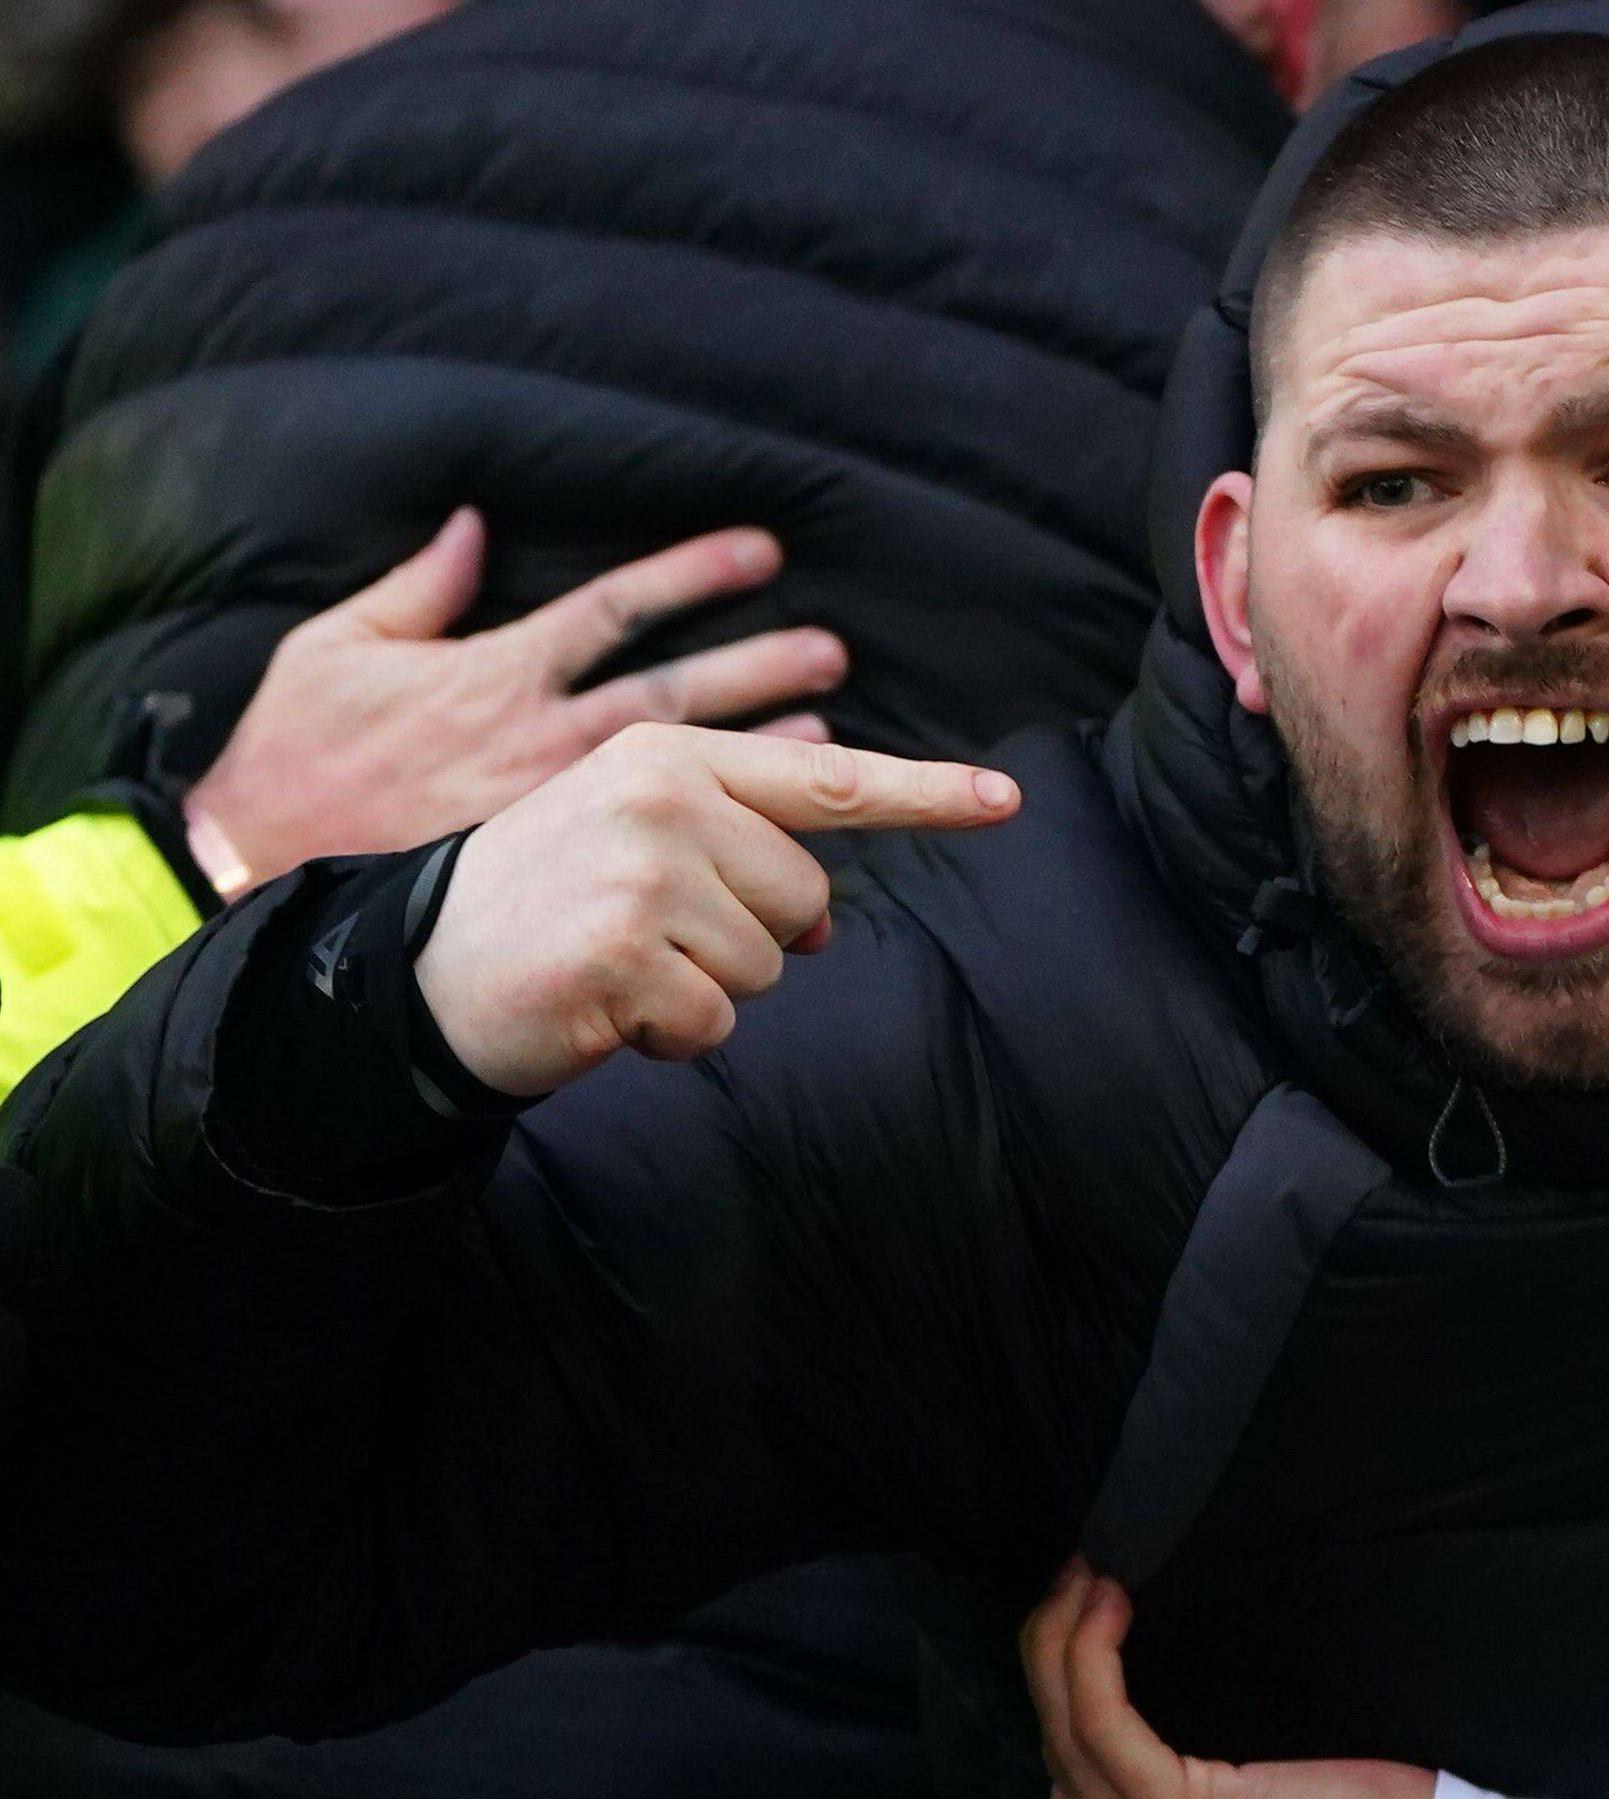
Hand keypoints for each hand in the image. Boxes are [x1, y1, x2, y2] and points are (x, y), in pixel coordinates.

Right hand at [182, 510, 849, 894]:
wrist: (240, 881)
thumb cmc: (288, 768)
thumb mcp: (335, 653)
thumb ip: (417, 590)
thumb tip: (466, 528)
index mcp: (496, 676)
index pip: (615, 608)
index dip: (693, 573)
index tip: (765, 552)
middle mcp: (541, 739)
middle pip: (682, 696)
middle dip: (764, 670)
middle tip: (831, 653)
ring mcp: (558, 824)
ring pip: (681, 802)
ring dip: (760, 813)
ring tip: (816, 792)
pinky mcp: (567, 916)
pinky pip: (674, 926)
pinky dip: (714, 942)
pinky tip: (729, 950)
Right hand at [413, 723, 1017, 1097]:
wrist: (411, 971)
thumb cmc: (544, 904)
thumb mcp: (636, 840)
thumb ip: (742, 851)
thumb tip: (828, 919)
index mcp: (671, 758)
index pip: (829, 781)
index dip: (927, 793)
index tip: (1006, 799)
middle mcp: (662, 801)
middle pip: (803, 899)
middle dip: (743, 938)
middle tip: (642, 932)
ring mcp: (641, 876)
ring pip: (765, 967)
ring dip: (702, 991)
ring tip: (617, 966)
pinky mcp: (620, 955)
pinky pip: (713, 1024)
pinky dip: (668, 1039)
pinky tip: (604, 1010)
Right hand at [1023, 1560, 1433, 1798]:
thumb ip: (1193, 1786)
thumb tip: (1137, 1719)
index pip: (1072, 1773)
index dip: (1062, 1683)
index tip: (1084, 1607)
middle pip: (1058, 1747)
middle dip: (1051, 1650)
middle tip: (1076, 1574)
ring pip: (1068, 1730)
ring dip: (1064, 1640)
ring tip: (1088, 1577)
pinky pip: (1104, 1724)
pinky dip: (1091, 1656)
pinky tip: (1109, 1606)